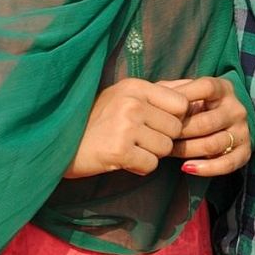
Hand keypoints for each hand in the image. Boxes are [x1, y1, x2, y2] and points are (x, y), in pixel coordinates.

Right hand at [62, 79, 192, 179]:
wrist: (59, 143)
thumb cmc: (96, 119)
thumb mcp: (125, 95)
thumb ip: (161, 91)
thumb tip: (196, 88)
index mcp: (135, 86)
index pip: (181, 103)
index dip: (175, 118)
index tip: (158, 124)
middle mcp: (132, 103)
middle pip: (175, 128)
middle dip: (162, 139)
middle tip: (138, 139)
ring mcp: (126, 126)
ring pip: (165, 148)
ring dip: (151, 154)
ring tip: (129, 148)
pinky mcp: (119, 151)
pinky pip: (151, 165)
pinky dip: (140, 167)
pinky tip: (123, 160)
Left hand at [162, 76, 251, 176]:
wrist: (221, 122)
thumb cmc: (193, 106)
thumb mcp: (184, 93)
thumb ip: (169, 91)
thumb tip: (149, 96)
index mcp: (223, 88)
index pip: (205, 88)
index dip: (183, 97)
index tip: (162, 108)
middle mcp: (237, 108)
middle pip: (206, 122)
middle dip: (179, 132)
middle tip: (160, 137)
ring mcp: (242, 130)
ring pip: (213, 144)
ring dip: (187, 151)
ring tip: (168, 152)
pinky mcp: (245, 151)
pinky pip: (227, 164)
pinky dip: (206, 168)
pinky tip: (187, 168)